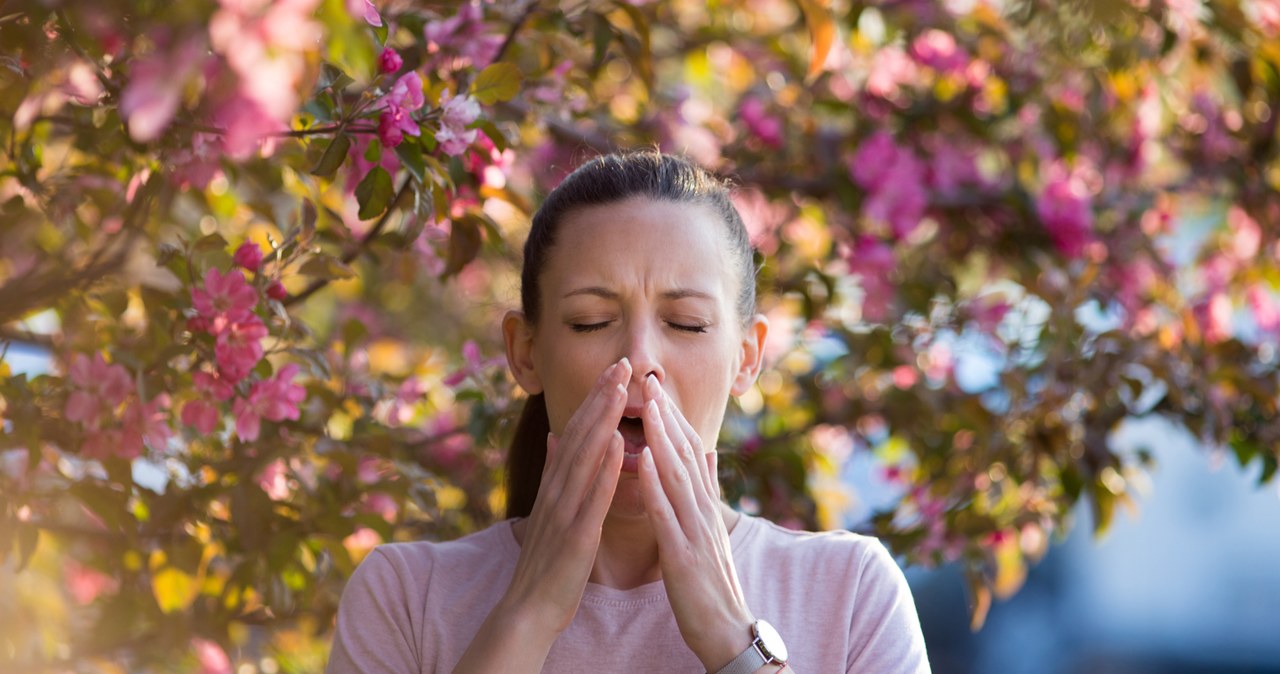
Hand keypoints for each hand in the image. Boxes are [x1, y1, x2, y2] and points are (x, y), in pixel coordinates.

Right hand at [497, 358, 630, 635]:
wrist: (529, 608)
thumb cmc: (547, 562)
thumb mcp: (548, 509)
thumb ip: (554, 473)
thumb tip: (555, 437)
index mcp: (556, 484)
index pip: (578, 432)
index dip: (596, 399)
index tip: (615, 369)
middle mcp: (557, 489)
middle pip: (581, 434)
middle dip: (602, 396)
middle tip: (623, 362)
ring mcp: (564, 510)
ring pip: (586, 455)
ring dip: (604, 419)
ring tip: (621, 387)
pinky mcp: (575, 534)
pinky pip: (592, 496)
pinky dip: (604, 468)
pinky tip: (618, 444)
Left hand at [636, 374, 755, 670]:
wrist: (727, 630)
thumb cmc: (712, 582)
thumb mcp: (711, 529)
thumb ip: (705, 490)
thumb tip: (707, 452)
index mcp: (705, 505)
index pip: (688, 451)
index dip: (672, 417)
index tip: (656, 385)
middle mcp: (703, 511)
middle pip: (684, 454)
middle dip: (666, 415)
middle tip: (650, 378)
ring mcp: (695, 531)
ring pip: (677, 476)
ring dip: (661, 437)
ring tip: (646, 405)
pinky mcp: (682, 555)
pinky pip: (667, 514)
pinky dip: (655, 484)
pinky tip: (643, 460)